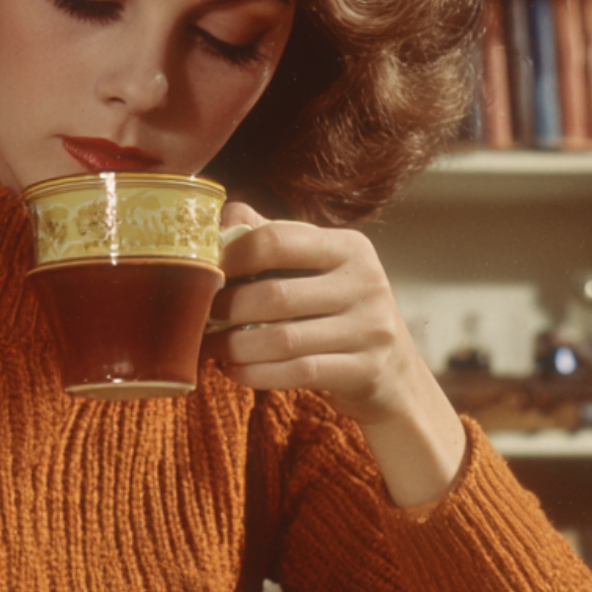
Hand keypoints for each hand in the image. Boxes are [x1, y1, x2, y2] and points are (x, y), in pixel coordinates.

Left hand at [203, 203, 465, 505]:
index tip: (203, 271)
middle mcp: (366, 282)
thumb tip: (222, 217)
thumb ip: (272, 238)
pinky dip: (257, 374)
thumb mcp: (316, 268)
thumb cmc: (338, 311)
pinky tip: (234, 371)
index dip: (232, 255)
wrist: (393, 372)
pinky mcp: (364, 370)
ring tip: (209, 348)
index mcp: (349, 247)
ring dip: (235, 347)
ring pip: (282, 339)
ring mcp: (370, 328)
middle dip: (226, 310)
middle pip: (275, 294)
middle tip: (199, 319)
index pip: (278, 239)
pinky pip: (297, 372)